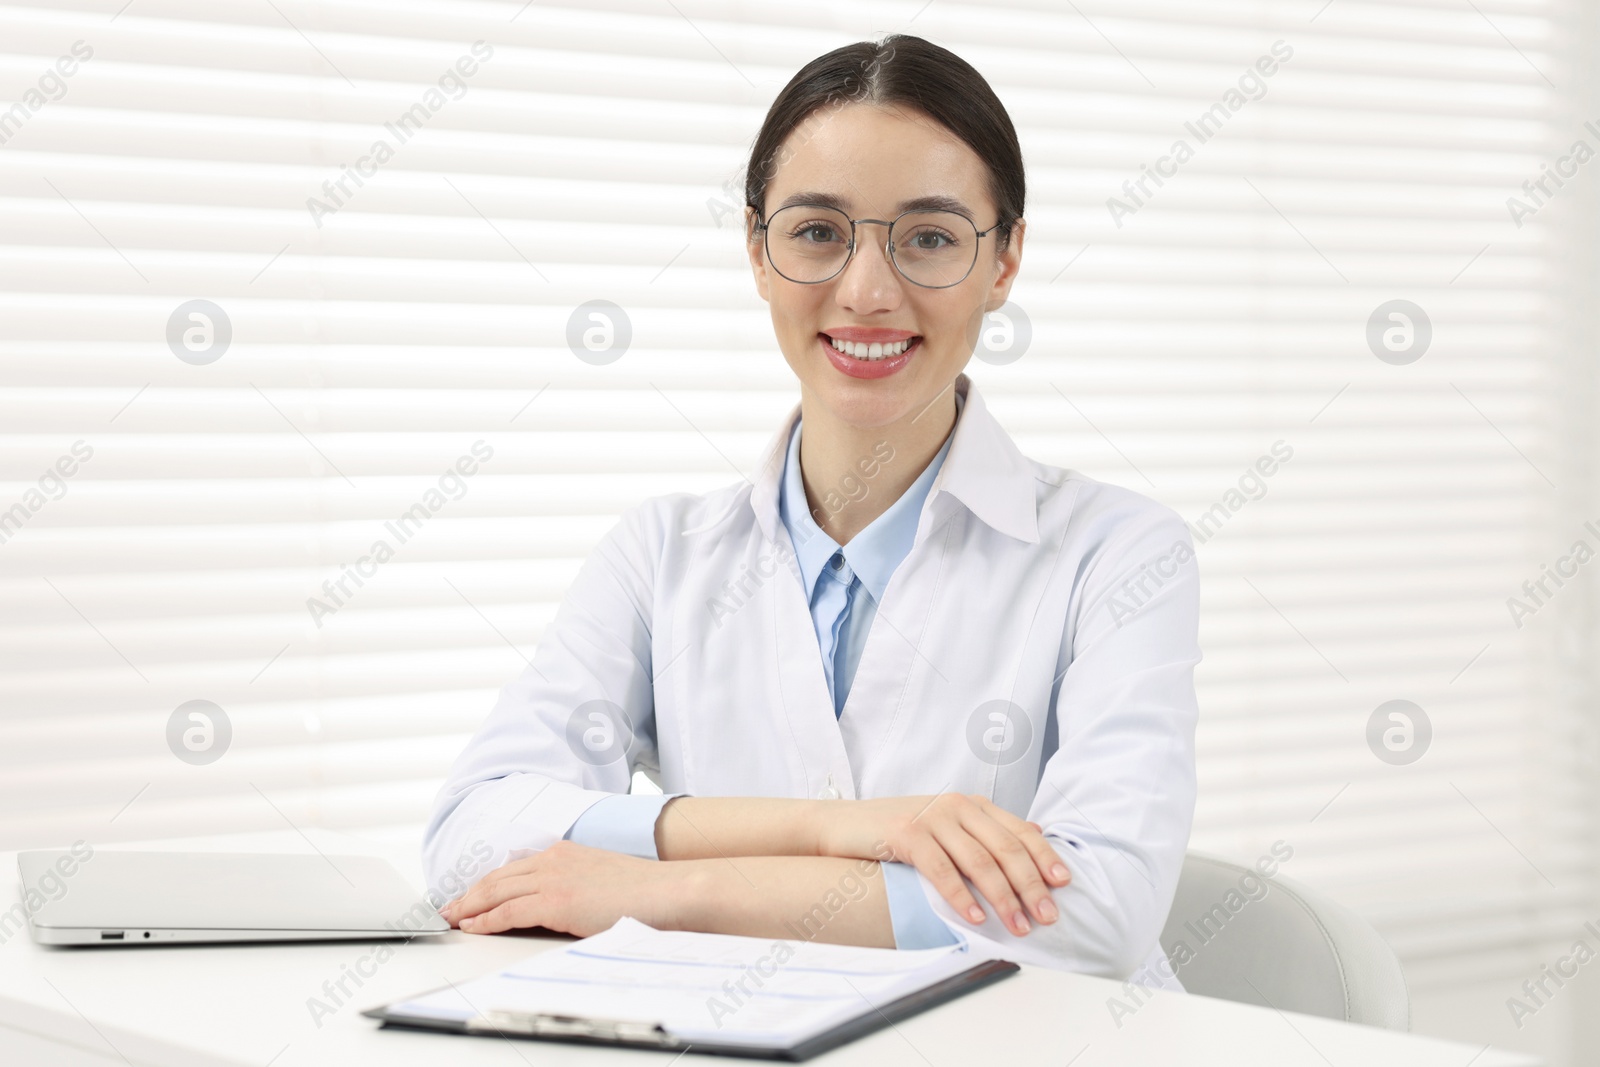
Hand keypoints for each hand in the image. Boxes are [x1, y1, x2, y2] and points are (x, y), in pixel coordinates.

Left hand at [441, 841, 686, 936]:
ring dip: (470, 906)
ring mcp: (553, 879)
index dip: (487, 882)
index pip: (513, 868)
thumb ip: (574, 884)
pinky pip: (509, 911)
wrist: (663, 893)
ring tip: (453, 918)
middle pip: (497, 877)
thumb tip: (558, 903)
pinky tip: (474, 927)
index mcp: (564, 852)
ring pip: (496, 891)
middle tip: (449, 907)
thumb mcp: (599, 878)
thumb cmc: (641, 892)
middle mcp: (553, 860)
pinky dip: (486, 920)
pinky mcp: (556, 901)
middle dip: (469, 893)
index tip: (470, 894)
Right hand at [814, 795, 1069, 936]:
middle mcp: (956, 806)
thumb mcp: (946, 825)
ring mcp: (931, 818)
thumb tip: (1036, 833)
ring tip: (1017, 926)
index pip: (1019, 831)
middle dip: (1030, 885)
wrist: (842, 825)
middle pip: (1005, 848)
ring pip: (979, 861)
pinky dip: (961, 897)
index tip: (1062, 885)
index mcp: (971, 804)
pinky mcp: (906, 834)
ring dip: (1003, 898)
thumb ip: (986, 830)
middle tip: (1046, 916)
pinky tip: (975, 918)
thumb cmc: (895, 832)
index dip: (1044, 858)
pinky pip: (942, 871)